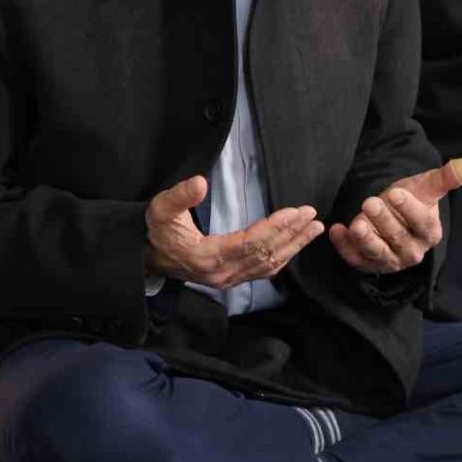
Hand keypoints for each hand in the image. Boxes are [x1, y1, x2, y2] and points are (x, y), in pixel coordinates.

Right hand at [144, 175, 322, 288]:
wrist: (147, 258)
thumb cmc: (156, 231)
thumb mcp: (160, 210)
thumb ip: (179, 196)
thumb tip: (200, 182)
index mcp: (207, 257)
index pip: (250, 243)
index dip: (275, 228)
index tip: (296, 212)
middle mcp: (222, 273)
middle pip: (266, 255)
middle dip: (292, 234)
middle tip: (313, 216)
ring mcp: (228, 279)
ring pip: (269, 265)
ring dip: (293, 246)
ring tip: (314, 229)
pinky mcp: (231, 279)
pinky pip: (263, 271)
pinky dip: (283, 258)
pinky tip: (295, 246)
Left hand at [329, 158, 461, 274]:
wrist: (394, 216)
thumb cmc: (413, 200)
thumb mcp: (426, 187)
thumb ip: (445, 178)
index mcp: (430, 233)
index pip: (421, 222)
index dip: (409, 209)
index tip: (395, 194)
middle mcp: (412, 252)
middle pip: (397, 237)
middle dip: (383, 221)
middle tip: (369, 202)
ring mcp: (390, 261)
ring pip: (377, 252)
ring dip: (365, 239)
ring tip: (355, 224)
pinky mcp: (369, 266)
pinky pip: (356, 259)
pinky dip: (345, 247)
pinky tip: (337, 230)